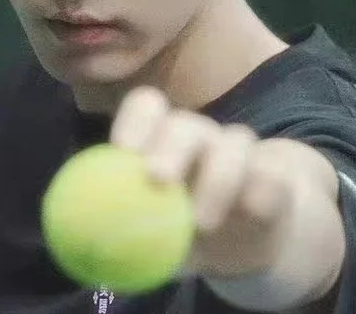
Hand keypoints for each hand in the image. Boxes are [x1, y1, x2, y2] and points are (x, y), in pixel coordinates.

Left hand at [110, 87, 336, 288]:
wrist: (244, 248)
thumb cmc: (183, 233)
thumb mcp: (151, 236)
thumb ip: (122, 231)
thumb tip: (82, 240)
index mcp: (162, 140)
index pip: (147, 107)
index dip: (134, 121)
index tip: (121, 150)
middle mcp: (199, 137)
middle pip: (185, 124)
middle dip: (169, 146)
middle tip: (156, 178)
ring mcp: (239, 153)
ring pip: (234, 142)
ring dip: (218, 177)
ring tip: (202, 222)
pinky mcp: (274, 178)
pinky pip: (271, 175)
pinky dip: (259, 191)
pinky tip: (249, 212)